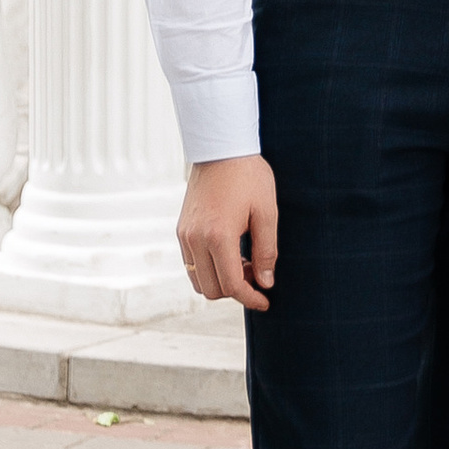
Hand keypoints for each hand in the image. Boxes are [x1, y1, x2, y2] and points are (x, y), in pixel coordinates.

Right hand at [178, 155, 276, 311]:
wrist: (220, 147)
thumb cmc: (248, 176)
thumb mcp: (266, 212)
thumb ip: (267, 251)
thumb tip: (266, 283)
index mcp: (218, 236)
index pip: (231, 285)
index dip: (250, 298)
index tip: (266, 301)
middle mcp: (195, 239)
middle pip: (212, 289)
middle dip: (237, 290)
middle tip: (259, 275)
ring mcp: (185, 235)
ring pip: (198, 280)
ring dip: (221, 281)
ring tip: (245, 263)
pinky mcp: (181, 229)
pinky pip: (191, 264)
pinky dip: (209, 269)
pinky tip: (230, 253)